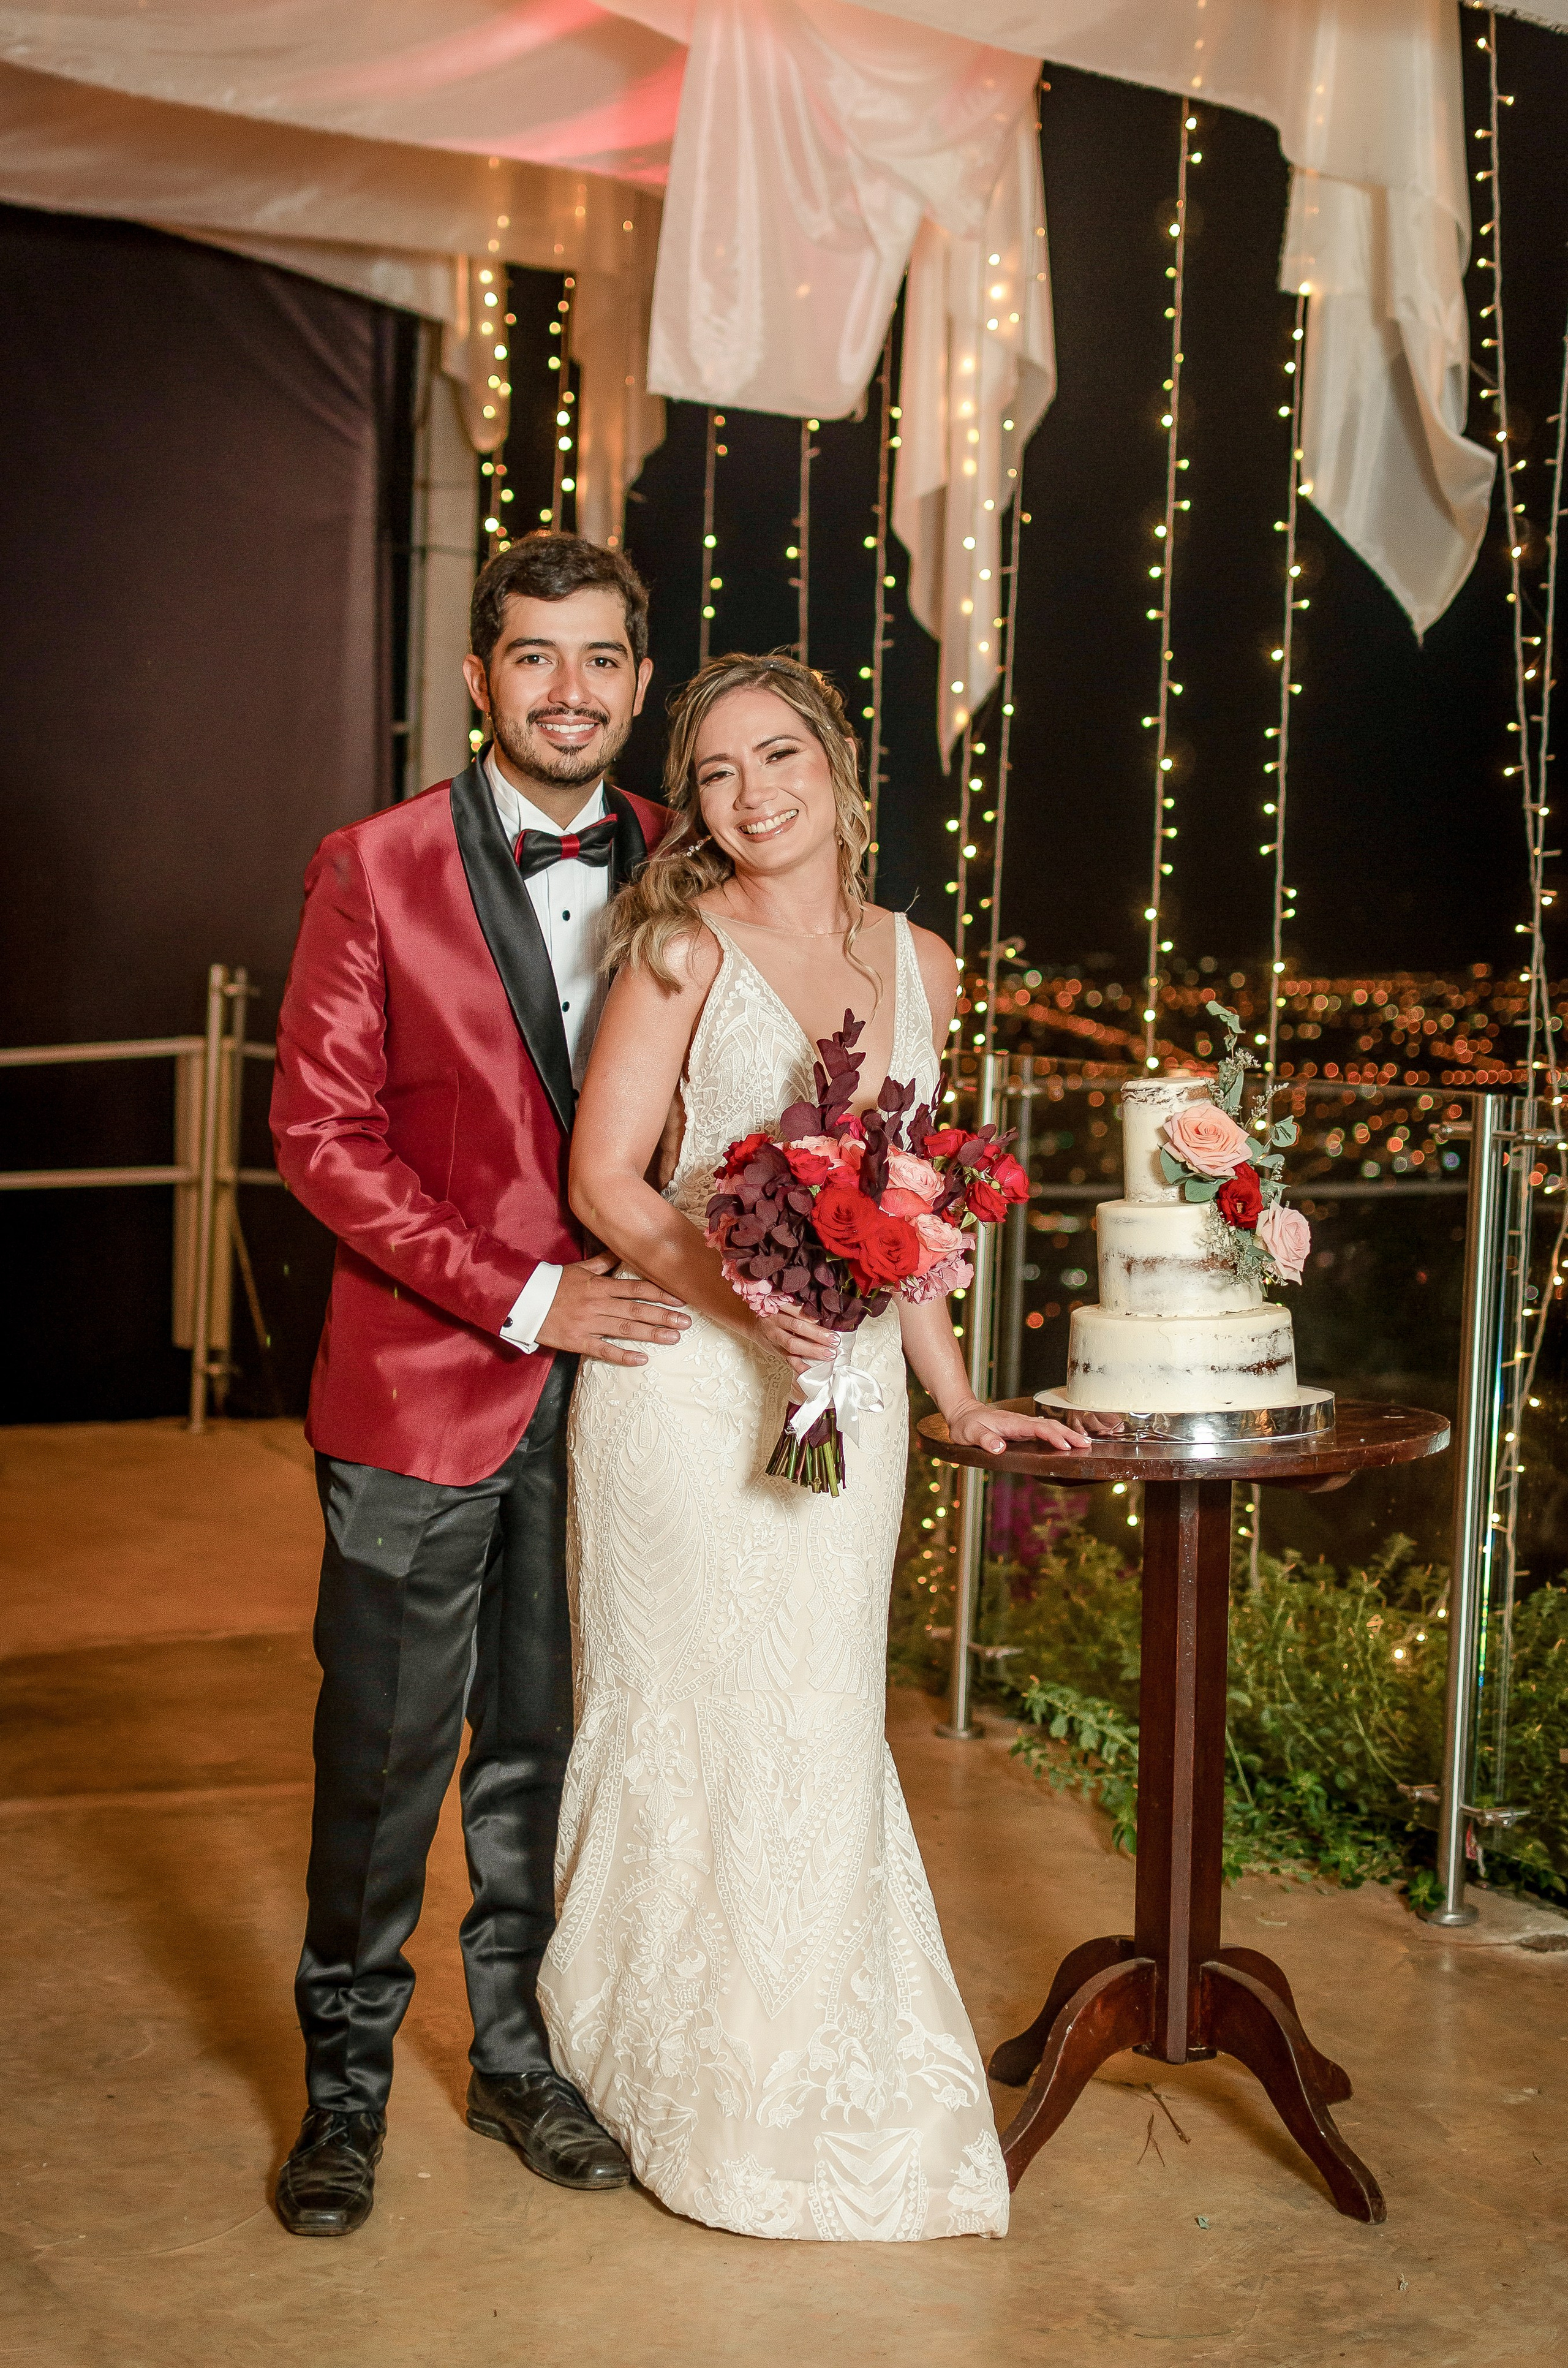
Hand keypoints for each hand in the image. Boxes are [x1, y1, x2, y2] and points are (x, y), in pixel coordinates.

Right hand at [537, 1253, 689, 1365]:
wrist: (522, 1300)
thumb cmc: (552, 1284)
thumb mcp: (578, 1269)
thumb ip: (602, 1262)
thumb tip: (622, 1249)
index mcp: (599, 1285)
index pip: (635, 1289)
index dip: (659, 1293)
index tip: (680, 1299)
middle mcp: (597, 1303)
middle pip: (636, 1310)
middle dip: (663, 1316)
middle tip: (686, 1322)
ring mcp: (588, 1323)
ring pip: (625, 1329)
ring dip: (650, 1334)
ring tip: (673, 1338)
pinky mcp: (577, 1341)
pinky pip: (603, 1350)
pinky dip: (623, 1355)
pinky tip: (641, 1359)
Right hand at [754, 1304, 840, 1377]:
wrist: (753, 1325)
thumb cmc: (774, 1313)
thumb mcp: (782, 1304)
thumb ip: (798, 1308)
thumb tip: (823, 1315)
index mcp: (778, 1306)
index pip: (794, 1308)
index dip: (809, 1314)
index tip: (826, 1318)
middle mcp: (775, 1321)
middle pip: (796, 1326)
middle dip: (817, 1334)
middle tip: (834, 1340)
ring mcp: (775, 1337)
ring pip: (793, 1344)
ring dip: (812, 1350)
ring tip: (828, 1354)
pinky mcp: (776, 1350)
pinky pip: (788, 1359)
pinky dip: (799, 1366)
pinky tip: (810, 1370)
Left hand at [943, 1398, 1099, 1455]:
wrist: (963, 1413)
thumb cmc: (967, 1425)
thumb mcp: (970, 1434)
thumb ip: (985, 1440)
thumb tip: (1000, 1447)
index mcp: (1012, 1423)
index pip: (1038, 1428)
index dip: (1053, 1436)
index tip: (1066, 1445)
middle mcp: (1021, 1423)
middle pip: (1050, 1426)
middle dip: (1069, 1434)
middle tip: (1087, 1445)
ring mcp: (1023, 1425)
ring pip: (1050, 1427)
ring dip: (1067, 1434)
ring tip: (1085, 1443)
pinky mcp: (1022, 1429)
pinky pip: (1044, 1431)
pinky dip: (1058, 1434)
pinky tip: (1067, 1441)